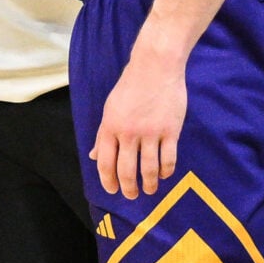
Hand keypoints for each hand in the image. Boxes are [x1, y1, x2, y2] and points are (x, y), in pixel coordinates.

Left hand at [94, 44, 186, 199]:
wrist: (155, 66)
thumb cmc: (131, 86)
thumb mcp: (110, 109)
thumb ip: (103, 135)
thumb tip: (94, 156)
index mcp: (111, 127)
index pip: (105, 163)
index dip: (108, 181)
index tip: (113, 190)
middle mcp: (128, 133)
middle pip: (126, 170)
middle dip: (128, 188)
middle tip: (132, 195)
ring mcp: (150, 132)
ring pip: (149, 169)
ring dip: (149, 184)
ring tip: (150, 189)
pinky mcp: (170, 130)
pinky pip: (168, 158)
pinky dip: (166, 171)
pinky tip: (165, 174)